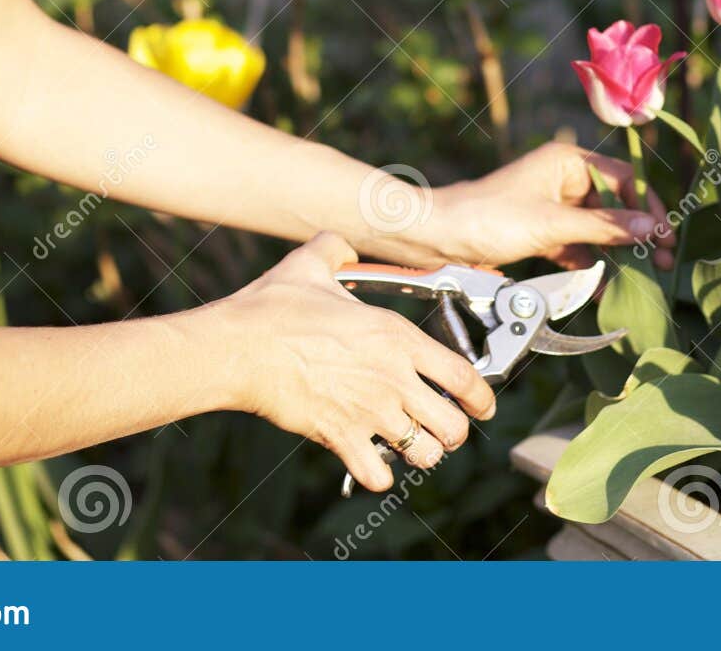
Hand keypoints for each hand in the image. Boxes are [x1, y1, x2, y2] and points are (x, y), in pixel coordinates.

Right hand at [219, 232, 495, 492]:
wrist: (237, 347)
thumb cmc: (272, 308)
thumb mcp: (312, 263)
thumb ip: (336, 248)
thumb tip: (339, 244)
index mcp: (396, 337)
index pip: (465, 377)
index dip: (482, 398)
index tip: (482, 407)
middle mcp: (392, 378)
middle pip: (454, 427)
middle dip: (452, 432)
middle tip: (439, 427)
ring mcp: (369, 412)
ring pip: (423, 455)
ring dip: (419, 453)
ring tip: (406, 443)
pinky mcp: (339, 438)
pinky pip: (377, 477)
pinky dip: (378, 475)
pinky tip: (370, 459)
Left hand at [434, 141, 676, 269]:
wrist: (439, 239)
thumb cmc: (490, 218)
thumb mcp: (553, 224)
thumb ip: (605, 226)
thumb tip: (652, 226)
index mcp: (568, 162)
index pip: (622, 179)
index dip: (647, 205)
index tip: (666, 233)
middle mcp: (564, 179)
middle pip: (614, 204)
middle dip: (638, 232)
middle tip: (664, 258)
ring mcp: (554, 207)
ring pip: (598, 228)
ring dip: (618, 252)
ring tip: (643, 275)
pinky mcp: (543, 232)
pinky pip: (578, 246)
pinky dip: (591, 264)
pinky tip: (606, 286)